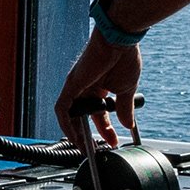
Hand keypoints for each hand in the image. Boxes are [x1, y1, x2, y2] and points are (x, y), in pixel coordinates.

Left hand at [55, 30, 141, 148]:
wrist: (120, 40)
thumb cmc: (125, 57)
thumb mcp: (126, 90)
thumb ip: (124, 108)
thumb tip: (128, 124)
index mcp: (99, 87)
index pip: (99, 114)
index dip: (106, 130)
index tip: (113, 141)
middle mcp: (85, 87)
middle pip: (82, 116)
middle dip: (89, 135)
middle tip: (96, 149)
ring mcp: (76, 86)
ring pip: (69, 114)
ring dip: (75, 132)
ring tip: (83, 147)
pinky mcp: (71, 84)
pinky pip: (62, 108)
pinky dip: (66, 123)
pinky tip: (73, 135)